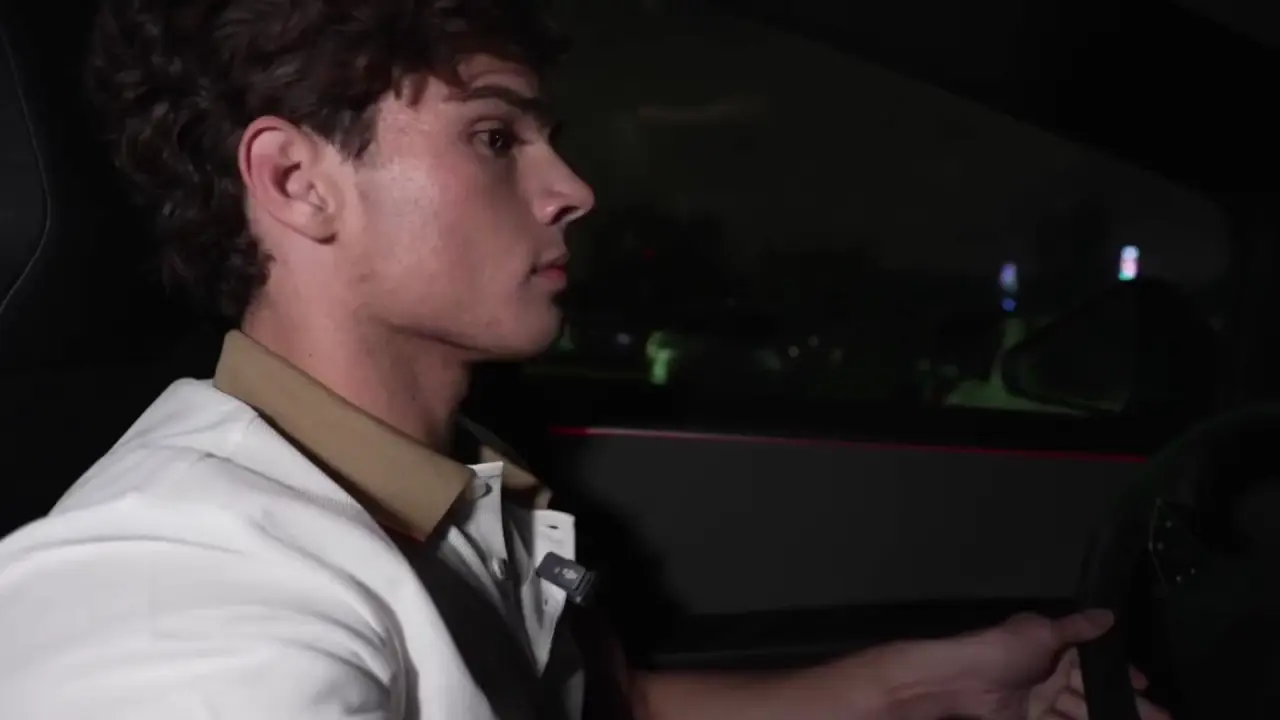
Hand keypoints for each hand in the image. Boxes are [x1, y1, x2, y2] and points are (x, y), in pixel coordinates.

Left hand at [949, 610, 1168, 719]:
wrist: (962, 680)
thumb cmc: (1004, 649)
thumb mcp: (1043, 631)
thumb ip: (1077, 628)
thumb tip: (1109, 613)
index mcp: (1054, 648)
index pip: (1094, 661)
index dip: (1120, 673)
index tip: (1146, 685)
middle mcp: (1052, 674)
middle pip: (1094, 690)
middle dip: (1126, 703)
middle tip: (1161, 718)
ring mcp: (1043, 700)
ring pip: (1084, 711)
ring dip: (1111, 717)